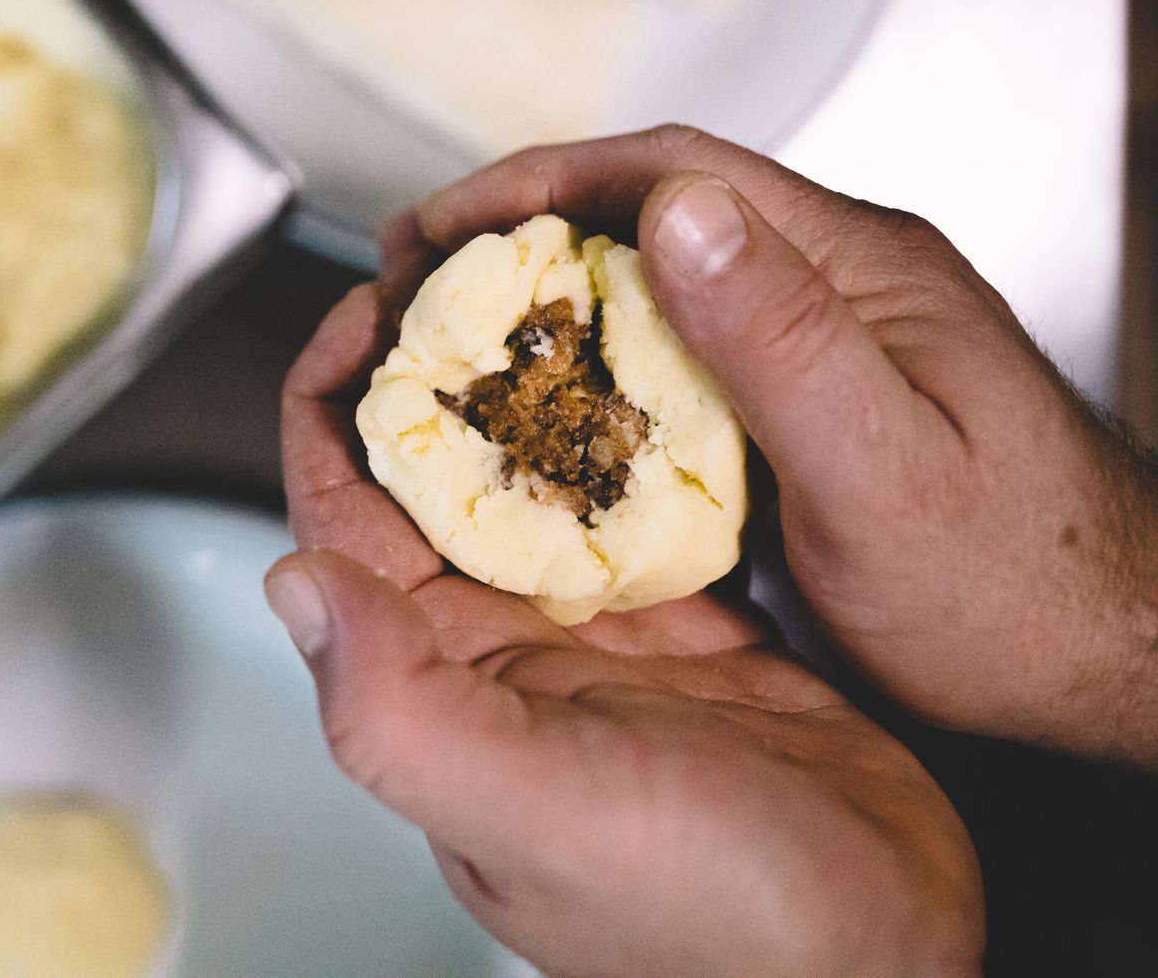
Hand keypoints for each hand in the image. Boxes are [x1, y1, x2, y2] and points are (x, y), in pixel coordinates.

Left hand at [274, 272, 983, 977]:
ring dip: (532, 385)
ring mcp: (592, 639)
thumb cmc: (712, 926)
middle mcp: (496, 656)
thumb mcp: (531, 811)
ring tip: (556, 287)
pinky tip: (653, 363)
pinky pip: (633, 502)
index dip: (333, 403)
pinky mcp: (687, 630)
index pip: (340, 513)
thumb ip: (397, 709)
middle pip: (427, 477)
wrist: (879, 963)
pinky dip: (633, 429)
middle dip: (434, 366)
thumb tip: (293, 584)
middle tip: (472, 264)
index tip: (367, 305)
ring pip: (532, 477)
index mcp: (434, 686)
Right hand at [403, 126, 1157, 765]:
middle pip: (647, 217)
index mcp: (858, 268)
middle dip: (516, 238)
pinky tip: (541, 418)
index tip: (439, 224)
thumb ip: (784, 339)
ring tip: (448, 349)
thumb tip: (677, 210)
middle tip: (411, 289)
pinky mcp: (804, 406)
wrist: (1108, 664)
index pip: (673, 172)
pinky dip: (588, 373)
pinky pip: (674, 359)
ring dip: (542, 304)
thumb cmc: (1022, 592)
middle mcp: (836, 285)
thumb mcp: (887, 470)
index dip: (536, 182)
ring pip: (651, 288)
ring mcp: (821, 343)